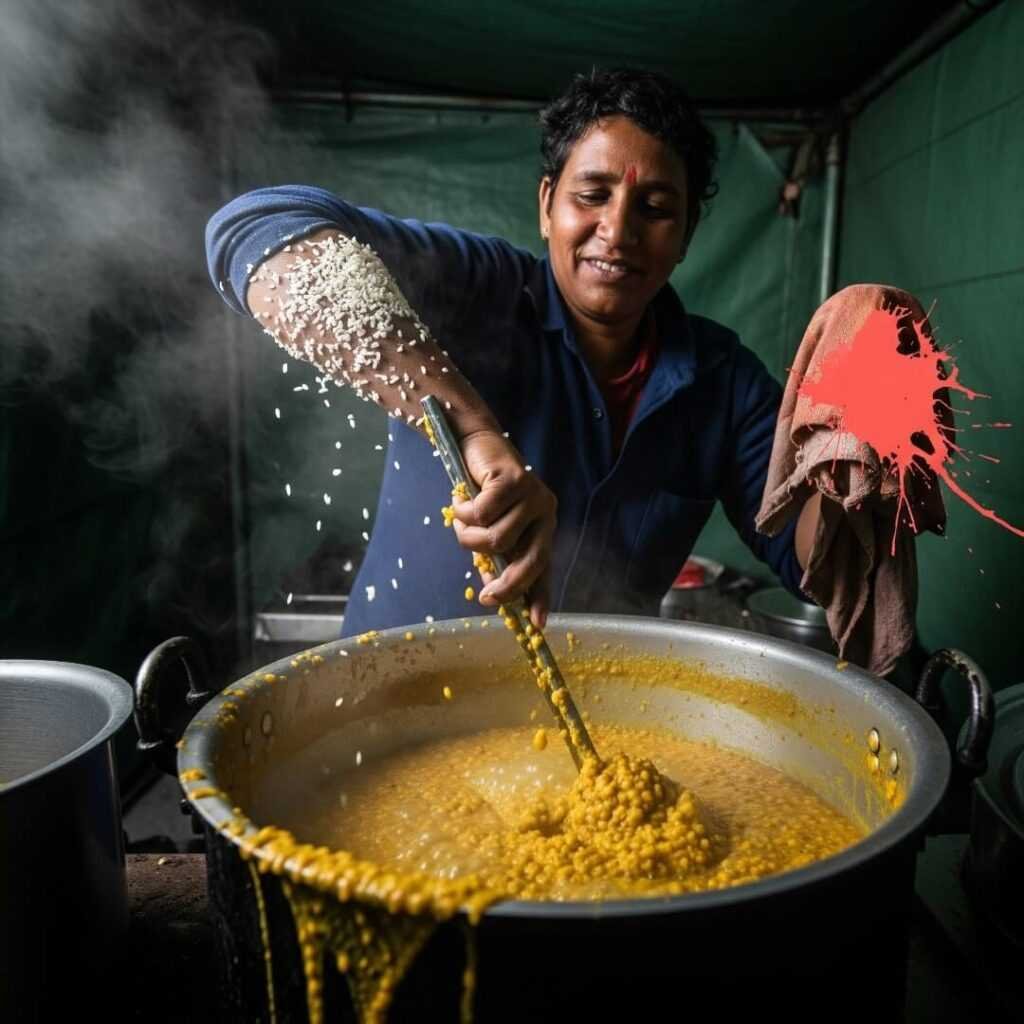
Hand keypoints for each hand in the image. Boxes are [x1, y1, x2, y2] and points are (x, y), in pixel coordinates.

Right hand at [450, 430, 556, 627]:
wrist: (477, 444)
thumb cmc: (483, 491)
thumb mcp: (491, 528)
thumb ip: (495, 556)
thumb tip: (491, 591)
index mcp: (542, 528)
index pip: (545, 568)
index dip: (541, 597)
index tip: (537, 626)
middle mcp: (545, 514)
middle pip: (530, 561)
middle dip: (507, 585)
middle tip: (486, 596)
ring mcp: (533, 497)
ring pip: (497, 539)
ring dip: (469, 536)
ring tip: (461, 520)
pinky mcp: (515, 480)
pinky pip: (483, 514)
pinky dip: (463, 513)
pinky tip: (460, 501)